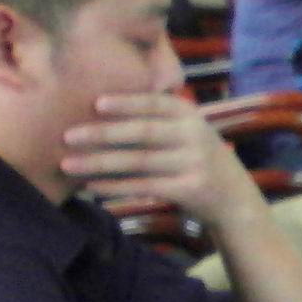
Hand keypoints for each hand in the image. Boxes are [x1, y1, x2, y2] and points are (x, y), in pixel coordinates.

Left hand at [62, 91, 254, 220]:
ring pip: (139, 162)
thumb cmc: (195, 158)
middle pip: (142, 132)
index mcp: (190, 115)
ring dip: (100, 163)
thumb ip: (156, 118)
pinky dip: (115, 186)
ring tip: (68, 165)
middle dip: (102, 134)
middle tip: (67, 135)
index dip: (126, 103)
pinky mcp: (190, 189)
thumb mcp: (186, 131)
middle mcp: (195, 136)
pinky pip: (145, 187)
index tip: (95, 103)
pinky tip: (91, 186)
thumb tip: (95, 108)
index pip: (154, 104)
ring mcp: (194, 163)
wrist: (234, 198)